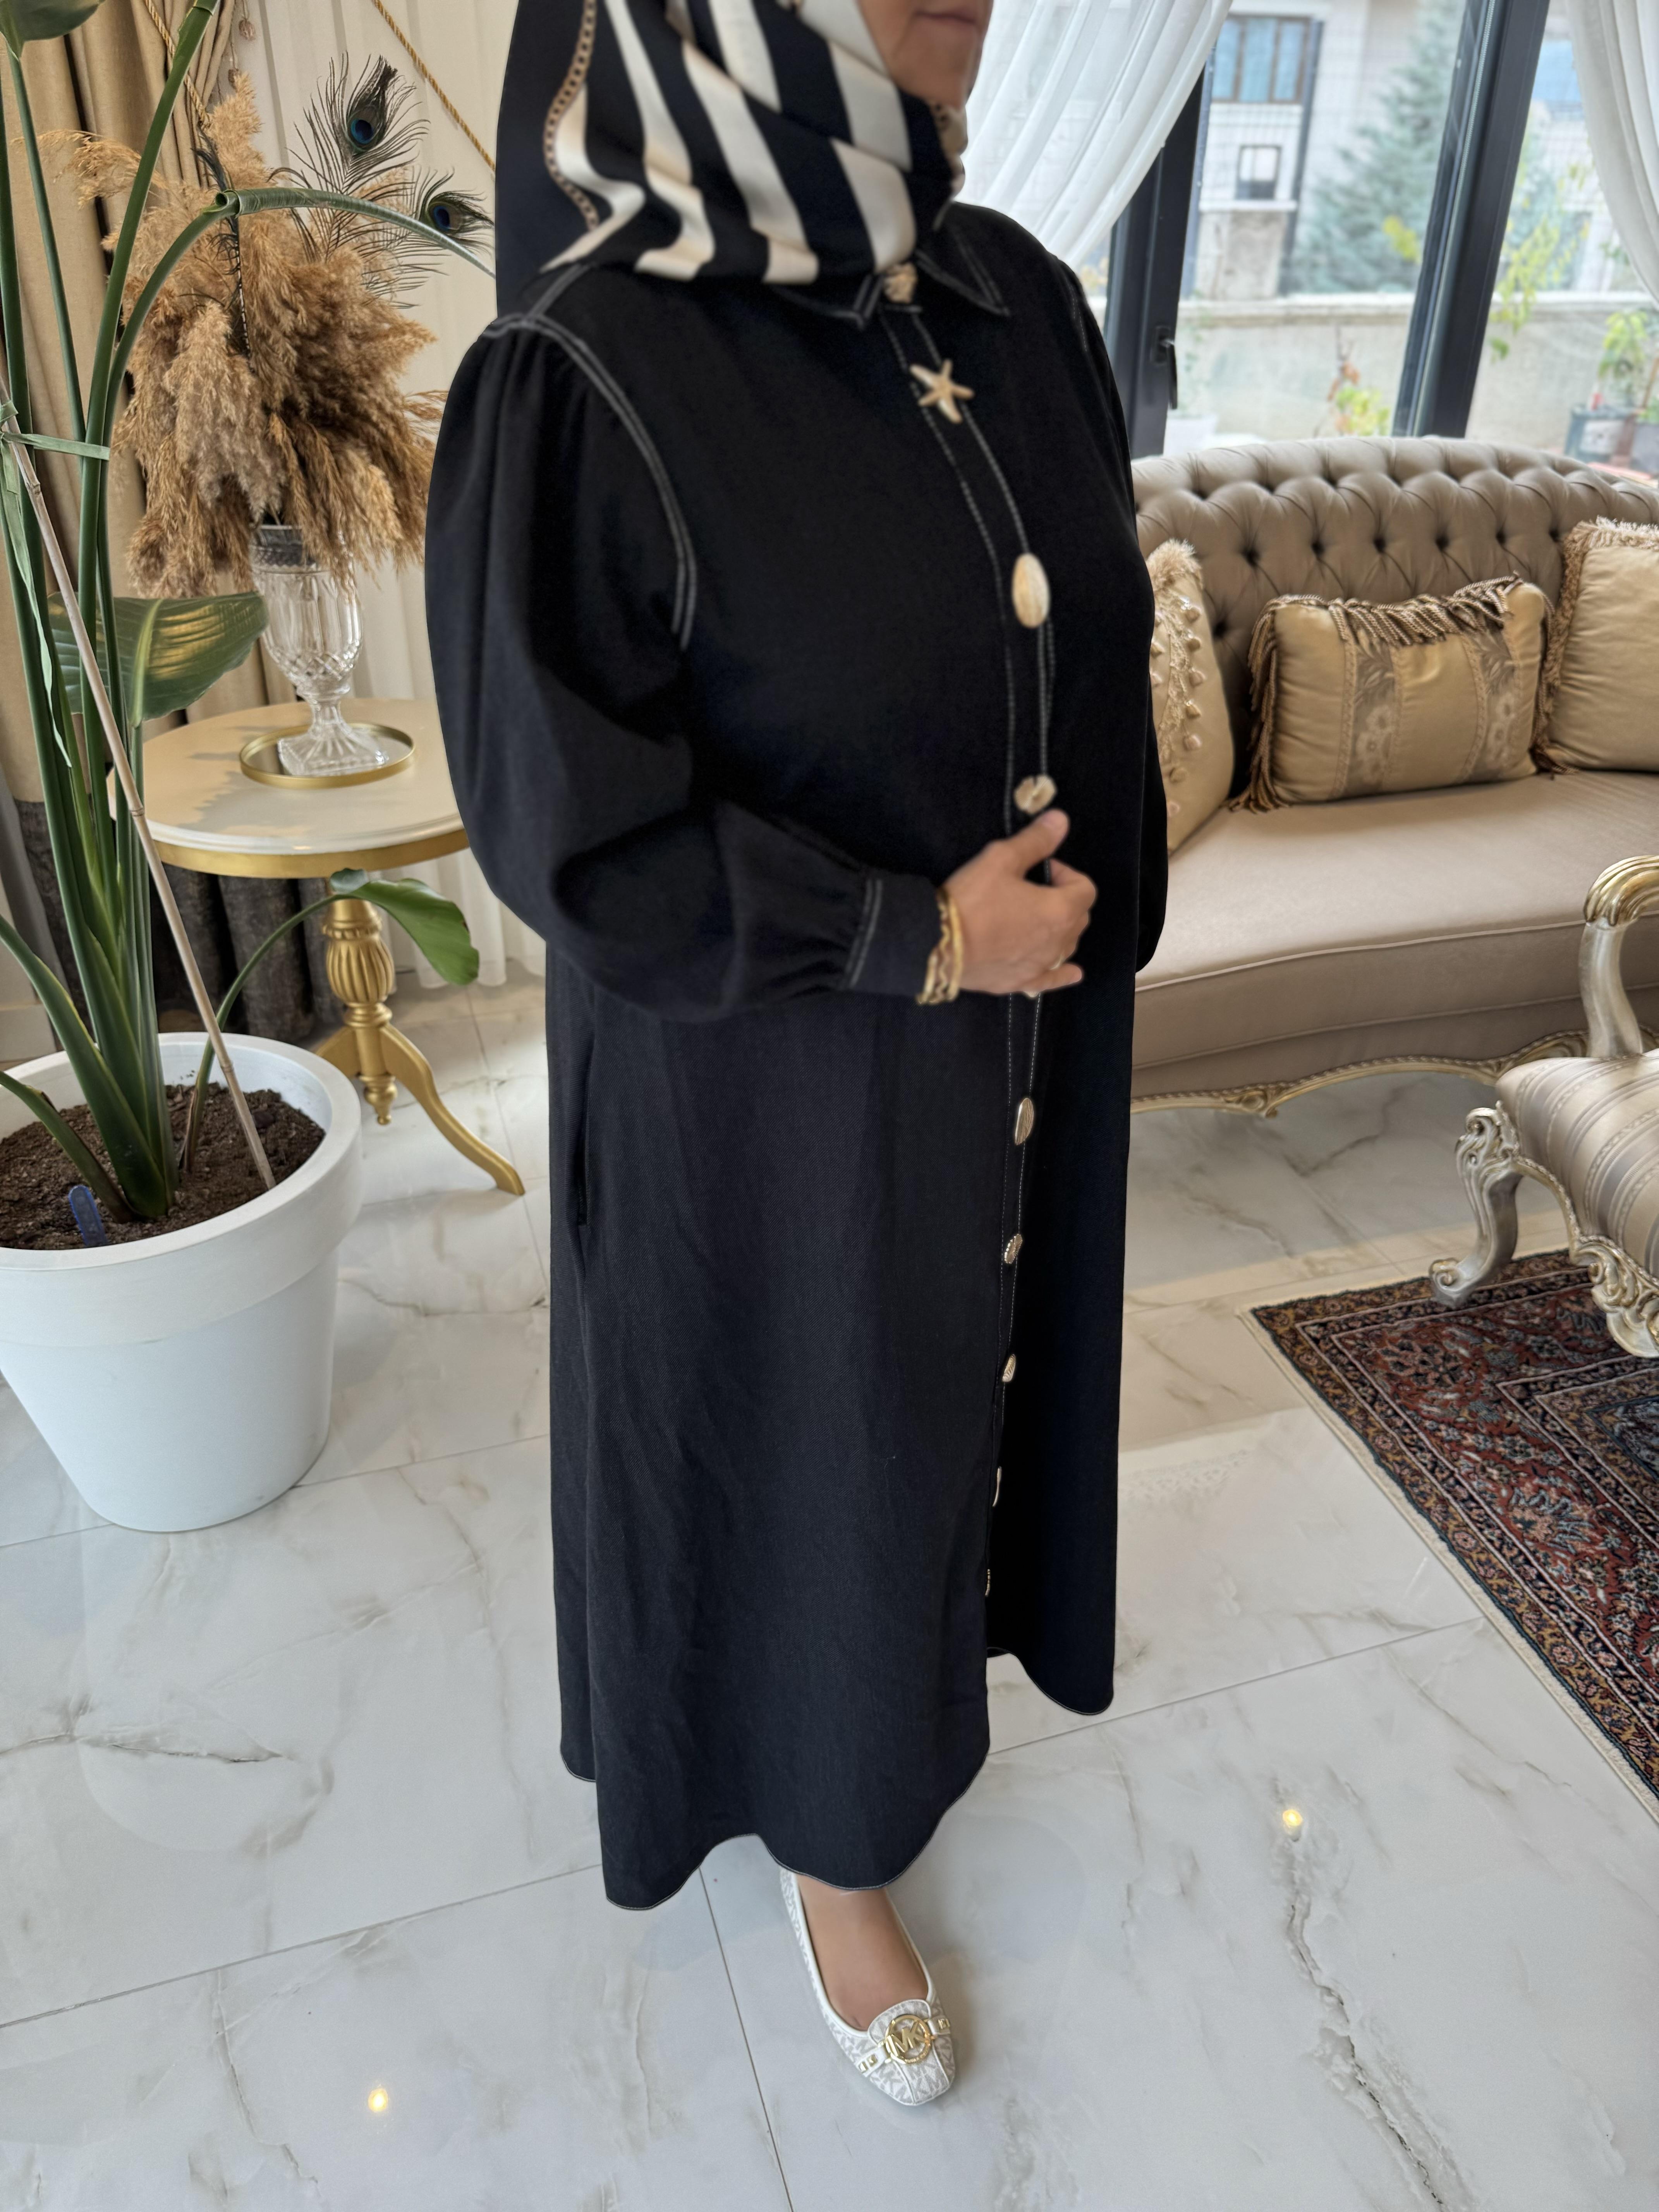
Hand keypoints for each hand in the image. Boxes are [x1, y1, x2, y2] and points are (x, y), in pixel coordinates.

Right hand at [944, 809, 1095, 995]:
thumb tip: (1061, 820)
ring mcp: (1041, 966)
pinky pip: (1052, 978)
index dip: (1066, 873)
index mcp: (1061, 910)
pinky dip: (1063, 973)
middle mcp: (1059, 942)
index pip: (1084, 888)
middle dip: (1065, 899)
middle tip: (1033, 890)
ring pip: (1067, 946)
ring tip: (1036, 919)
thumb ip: (1035, 841)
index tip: (1039, 869)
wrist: (939, 945)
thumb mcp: (1001, 859)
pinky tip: (1072, 972)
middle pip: (1079, 917)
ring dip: (1060, 929)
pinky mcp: (1021, 982)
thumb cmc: (973, 899)